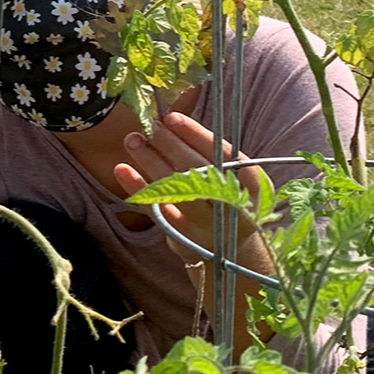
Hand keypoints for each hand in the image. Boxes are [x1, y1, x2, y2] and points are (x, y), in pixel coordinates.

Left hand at [111, 111, 269, 261]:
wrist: (236, 256)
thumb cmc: (230, 204)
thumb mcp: (236, 181)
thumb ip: (212, 156)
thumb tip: (173, 121)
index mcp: (251, 184)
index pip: (222, 153)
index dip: (195, 134)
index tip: (172, 117)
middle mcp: (232, 204)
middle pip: (197, 168)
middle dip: (170, 144)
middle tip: (151, 126)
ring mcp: (206, 224)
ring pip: (175, 187)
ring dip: (151, 160)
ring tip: (132, 140)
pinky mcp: (182, 238)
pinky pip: (156, 208)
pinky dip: (138, 187)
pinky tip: (122, 169)